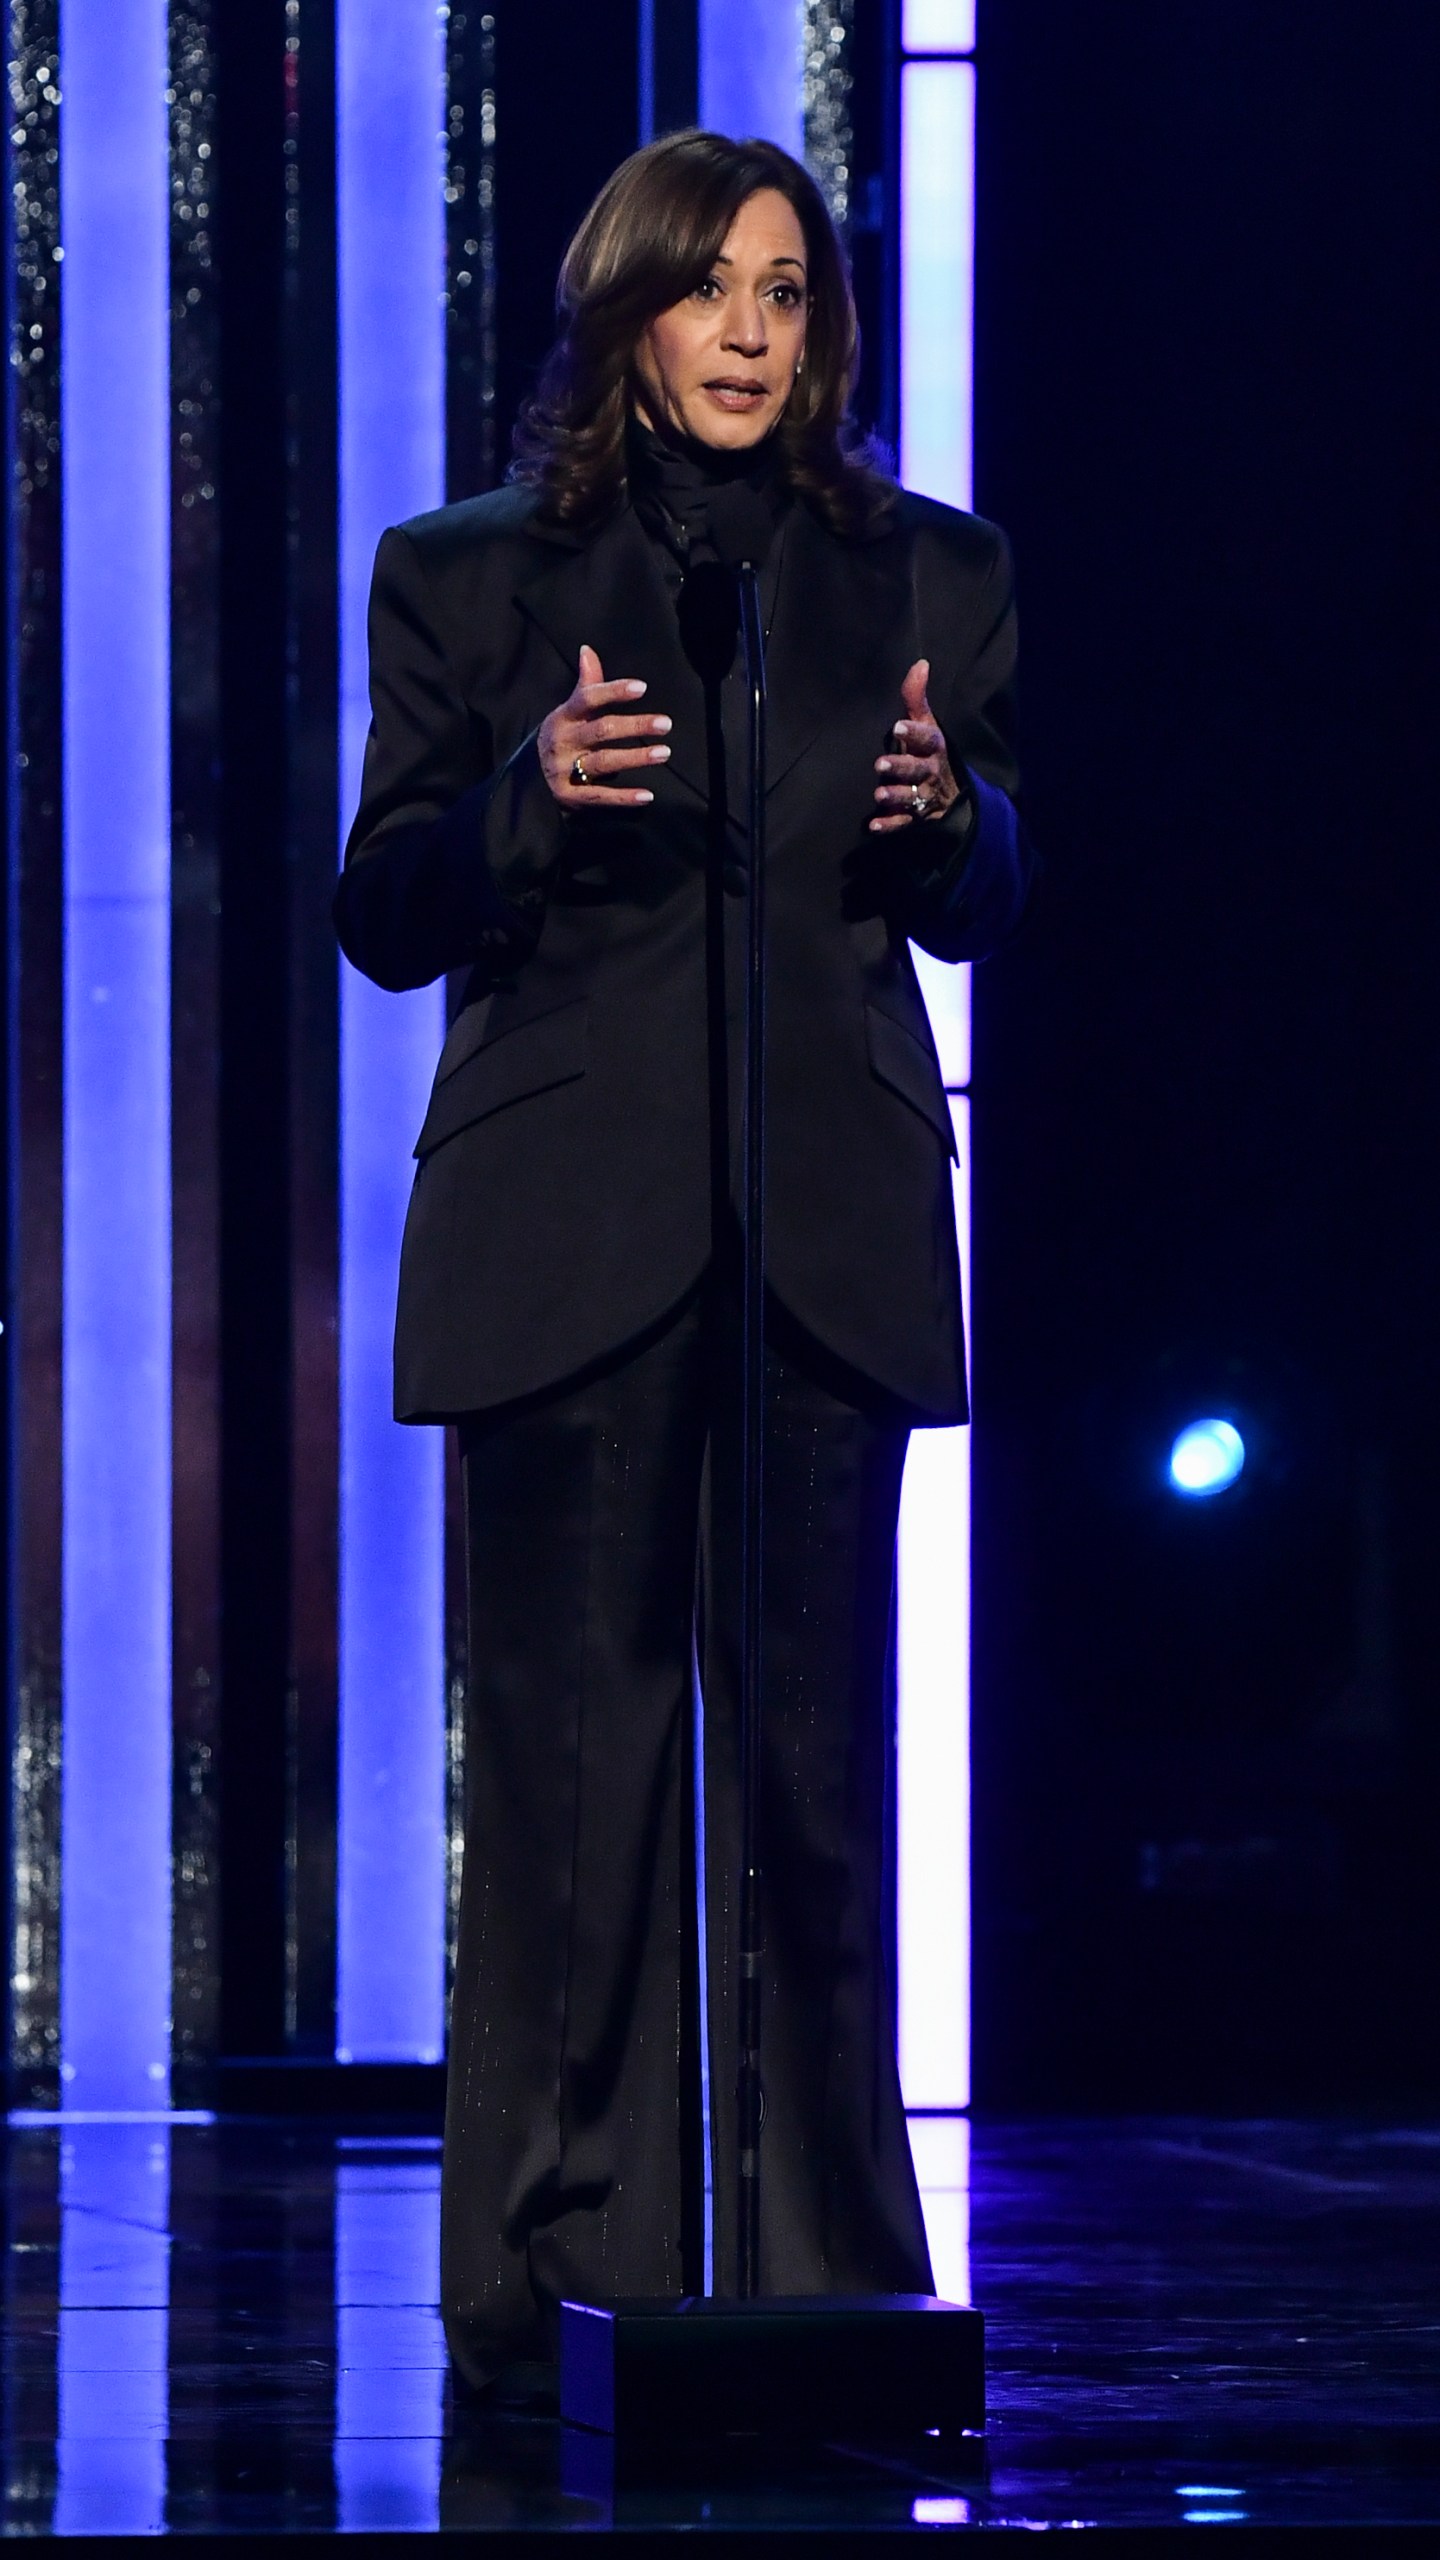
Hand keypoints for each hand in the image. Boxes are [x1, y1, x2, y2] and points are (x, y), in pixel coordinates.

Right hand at [537, 644, 671, 808]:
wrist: (529, 779)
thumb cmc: (561, 738)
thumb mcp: (568, 712)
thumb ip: (585, 685)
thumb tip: (588, 649)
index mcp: (564, 717)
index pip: (588, 699)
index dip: (614, 692)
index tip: (641, 688)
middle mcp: (564, 741)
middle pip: (601, 730)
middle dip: (634, 726)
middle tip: (666, 723)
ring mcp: (565, 770)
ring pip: (604, 762)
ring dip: (635, 758)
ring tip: (664, 753)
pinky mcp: (570, 796)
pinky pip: (600, 796)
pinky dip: (623, 797)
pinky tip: (646, 795)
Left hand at [869, 659, 960, 831]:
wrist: (951, 795)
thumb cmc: (929, 752)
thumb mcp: (926, 724)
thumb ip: (916, 698)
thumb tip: (920, 663)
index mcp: (934, 748)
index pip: (928, 738)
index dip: (914, 733)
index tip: (897, 726)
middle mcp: (931, 773)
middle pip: (919, 770)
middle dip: (902, 767)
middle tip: (880, 765)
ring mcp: (923, 797)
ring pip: (912, 797)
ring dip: (896, 796)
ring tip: (879, 795)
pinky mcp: (914, 818)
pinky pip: (904, 823)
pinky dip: (890, 825)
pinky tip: (874, 825)